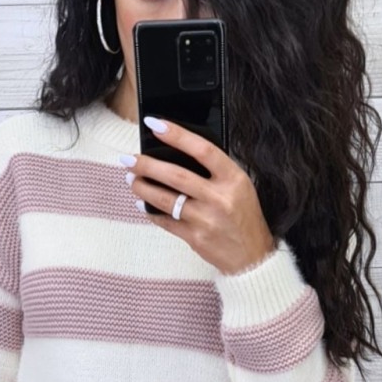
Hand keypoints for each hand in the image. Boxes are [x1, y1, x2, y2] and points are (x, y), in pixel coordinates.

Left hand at [121, 117, 275, 274]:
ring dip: (142, 187)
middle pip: (176, 175)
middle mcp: (220, 198)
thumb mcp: (241, 187)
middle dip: (146, 165)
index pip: (203, 150)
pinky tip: (142, 204)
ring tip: (131, 179)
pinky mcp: (195, 238)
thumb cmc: (246, 217)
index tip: (155, 124)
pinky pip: (165, 221)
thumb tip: (178, 153)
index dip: (177, 135)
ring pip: (165, 199)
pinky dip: (150, 211)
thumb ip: (216, 171)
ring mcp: (206, 219)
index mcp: (234, 180)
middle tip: (128, 159)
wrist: (253, 257)